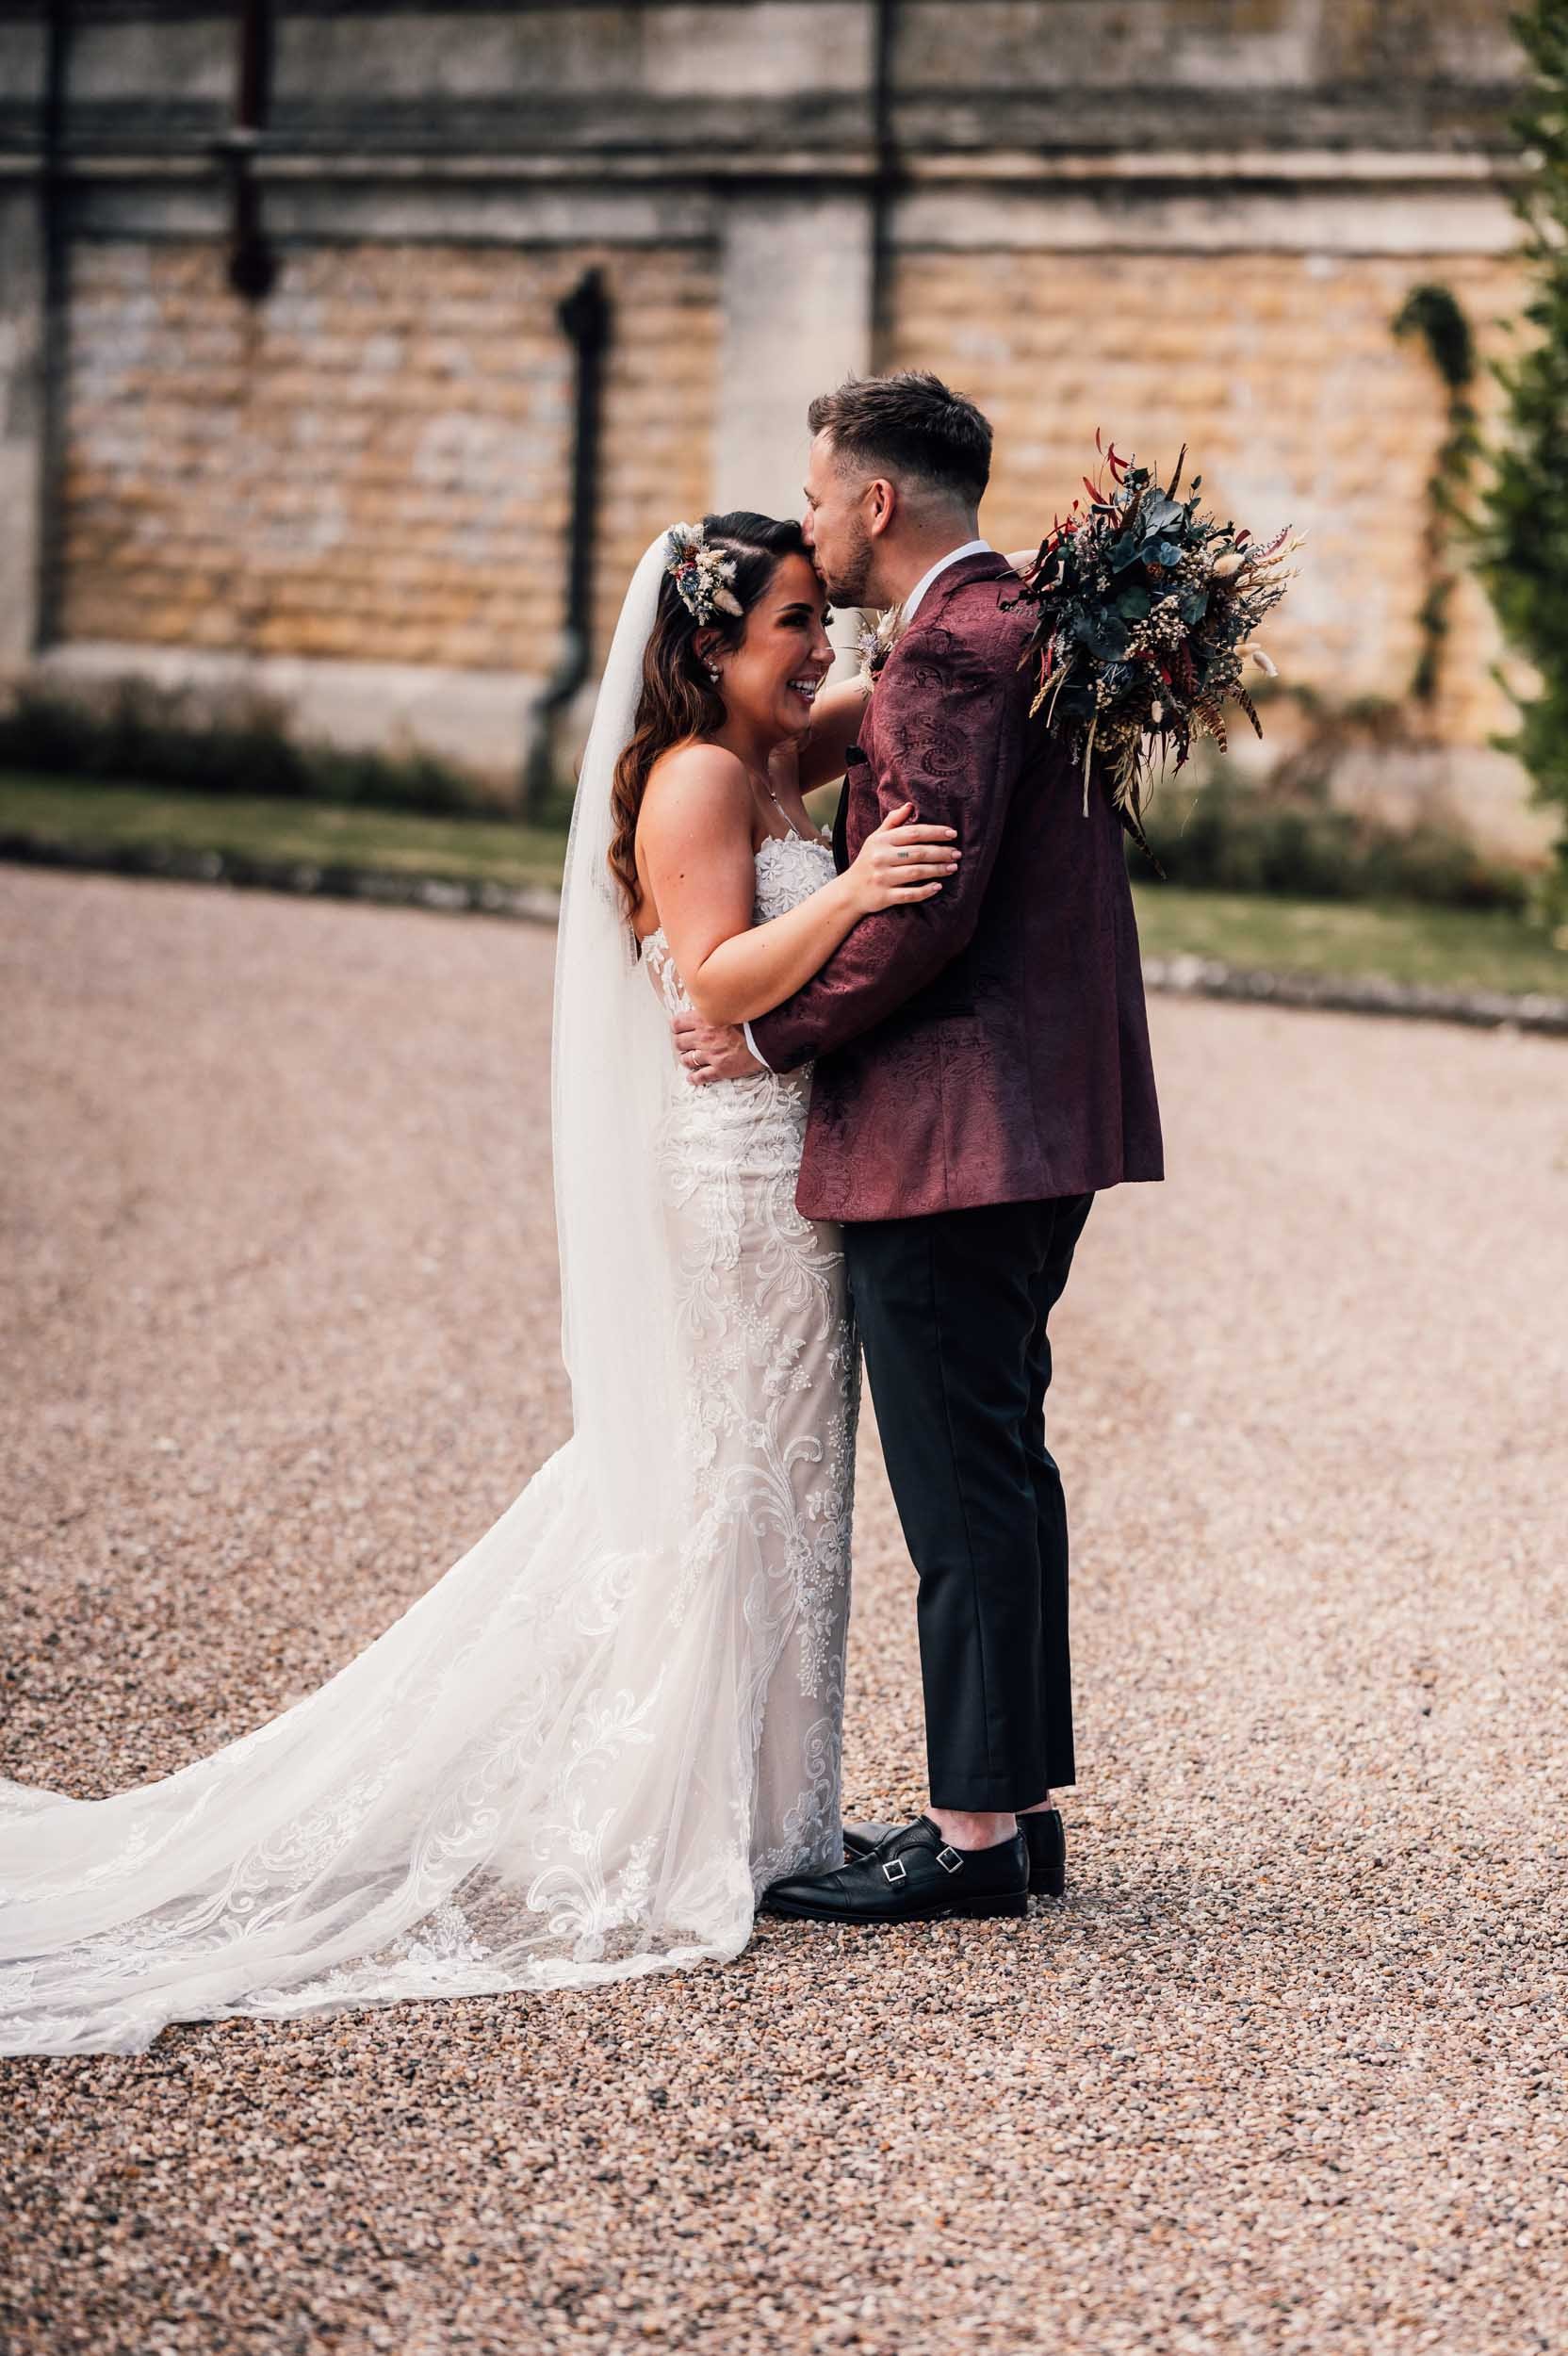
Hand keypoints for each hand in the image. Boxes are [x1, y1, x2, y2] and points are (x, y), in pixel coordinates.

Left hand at [672, 1012, 763, 1085]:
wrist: (768, 1037)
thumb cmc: (753, 1020)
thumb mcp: (730, 1006)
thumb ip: (715, 1008)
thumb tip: (707, 1006)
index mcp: (704, 1019)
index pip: (677, 1024)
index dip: (677, 1027)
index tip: (679, 1028)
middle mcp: (704, 1037)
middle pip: (679, 1042)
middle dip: (681, 1043)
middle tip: (684, 1044)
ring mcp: (711, 1055)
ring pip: (687, 1060)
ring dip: (686, 1060)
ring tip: (689, 1059)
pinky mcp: (720, 1069)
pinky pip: (700, 1077)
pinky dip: (694, 1078)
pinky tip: (692, 1078)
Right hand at [847, 801, 960, 915]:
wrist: (849, 892)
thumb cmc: (867, 861)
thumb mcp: (875, 839)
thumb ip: (892, 822)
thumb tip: (910, 805)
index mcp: (882, 841)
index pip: (913, 833)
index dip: (935, 832)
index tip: (952, 834)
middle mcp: (881, 858)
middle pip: (918, 853)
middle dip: (941, 852)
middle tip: (957, 853)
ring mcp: (882, 878)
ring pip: (916, 872)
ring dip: (937, 870)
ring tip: (953, 868)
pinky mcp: (884, 897)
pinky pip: (908, 894)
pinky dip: (925, 891)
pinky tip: (938, 887)